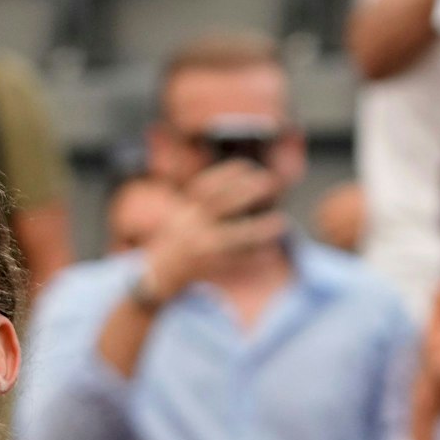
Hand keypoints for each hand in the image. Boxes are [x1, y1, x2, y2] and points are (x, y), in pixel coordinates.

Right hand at [140, 160, 289, 294]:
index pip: (208, 185)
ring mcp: (202, 247)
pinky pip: (239, 260)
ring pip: (237, 236)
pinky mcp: (211, 267)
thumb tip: (241, 186)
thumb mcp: (184, 215)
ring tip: (281, 222)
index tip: (250, 165)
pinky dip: (255, 256)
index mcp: (186, 211)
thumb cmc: (177, 240)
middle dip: (249, 190)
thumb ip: (206, 201)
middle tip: (272, 182)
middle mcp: (193, 226)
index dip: (229, 173)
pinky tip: (269, 250)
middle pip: (224, 203)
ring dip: (260, 228)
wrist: (158, 274)